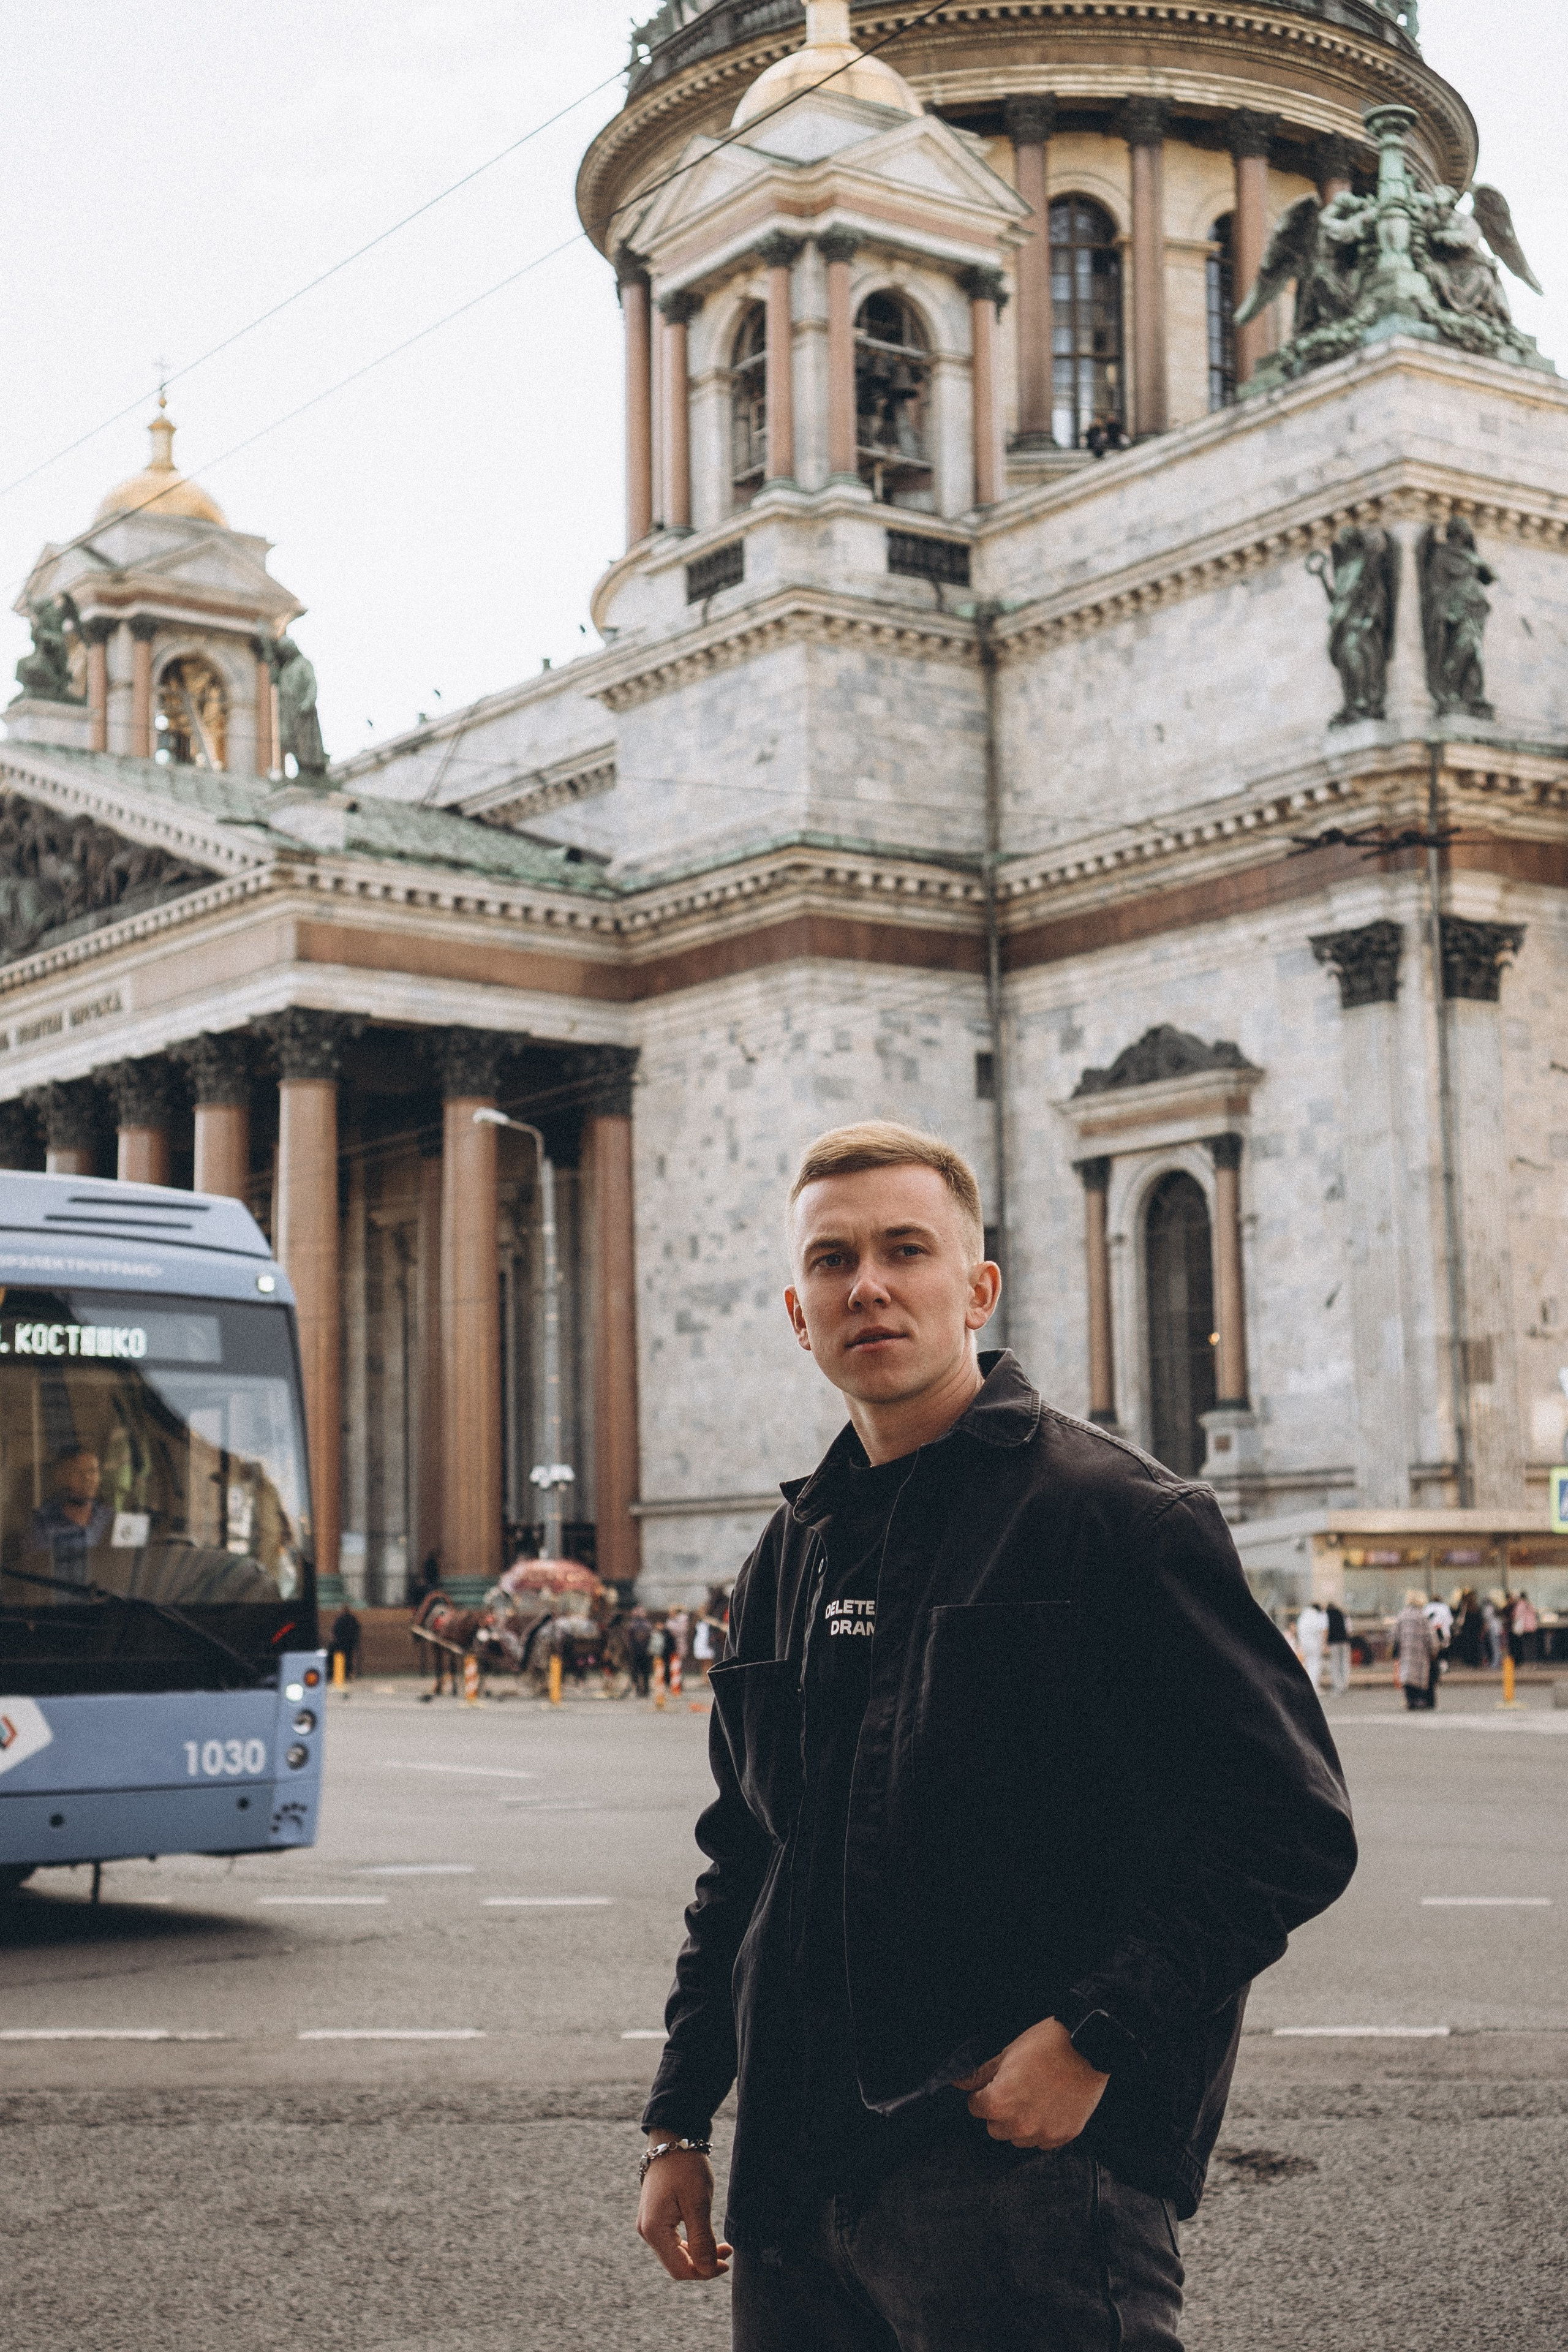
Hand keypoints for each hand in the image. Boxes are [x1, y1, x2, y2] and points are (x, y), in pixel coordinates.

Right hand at [637, 2143, 731, 2281]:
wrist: (672, 2138)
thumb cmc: (685, 2167)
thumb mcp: (698, 2203)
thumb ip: (701, 2240)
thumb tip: (707, 2270)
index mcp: (654, 2230)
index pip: (680, 2269)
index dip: (704, 2273)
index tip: (726, 2264)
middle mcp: (647, 2231)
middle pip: (677, 2264)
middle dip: (703, 2264)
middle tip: (727, 2251)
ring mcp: (649, 2224)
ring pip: (676, 2254)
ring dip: (698, 2255)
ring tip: (722, 2246)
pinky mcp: (655, 2217)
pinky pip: (673, 2241)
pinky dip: (691, 2244)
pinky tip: (706, 2238)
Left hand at [954, 2017, 1108, 2149]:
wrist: (1087, 2048)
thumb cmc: (1046, 2045)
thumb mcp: (1007, 2053)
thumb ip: (981, 2074)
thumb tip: (958, 2081)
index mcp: (998, 2103)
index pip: (975, 2108)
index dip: (982, 2093)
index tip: (993, 2085)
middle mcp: (1018, 2125)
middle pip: (995, 2127)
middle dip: (1000, 2111)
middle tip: (1015, 2090)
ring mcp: (1041, 2133)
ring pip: (1018, 2138)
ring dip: (1020, 2123)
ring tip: (1035, 2097)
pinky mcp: (1062, 2137)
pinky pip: (1042, 2141)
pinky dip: (1042, 2127)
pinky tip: (1050, 2106)